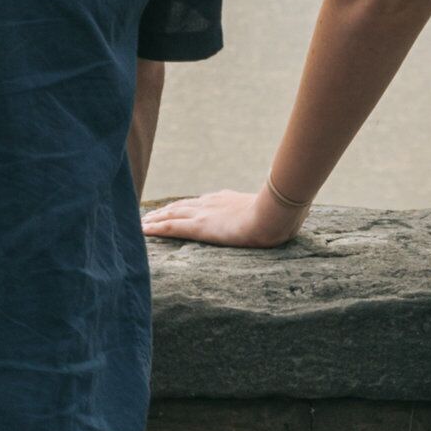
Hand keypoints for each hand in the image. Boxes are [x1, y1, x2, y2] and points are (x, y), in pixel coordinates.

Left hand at [142, 186, 308, 249]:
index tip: (175, 208)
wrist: (277, 213)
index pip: (201, 203)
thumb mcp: (274, 211)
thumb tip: (289, 215)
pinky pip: (171, 227)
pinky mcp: (200, 227)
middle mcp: (211, 203)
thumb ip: (273, 211)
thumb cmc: (282, 213)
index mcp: (227, 199)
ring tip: (141, 223)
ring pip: (171, 215)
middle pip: (181, 206)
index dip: (185, 206)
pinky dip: (155, 228)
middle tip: (149, 215)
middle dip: (164, 211)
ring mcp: (205, 214)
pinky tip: (142, 231)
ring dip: (155, 219)